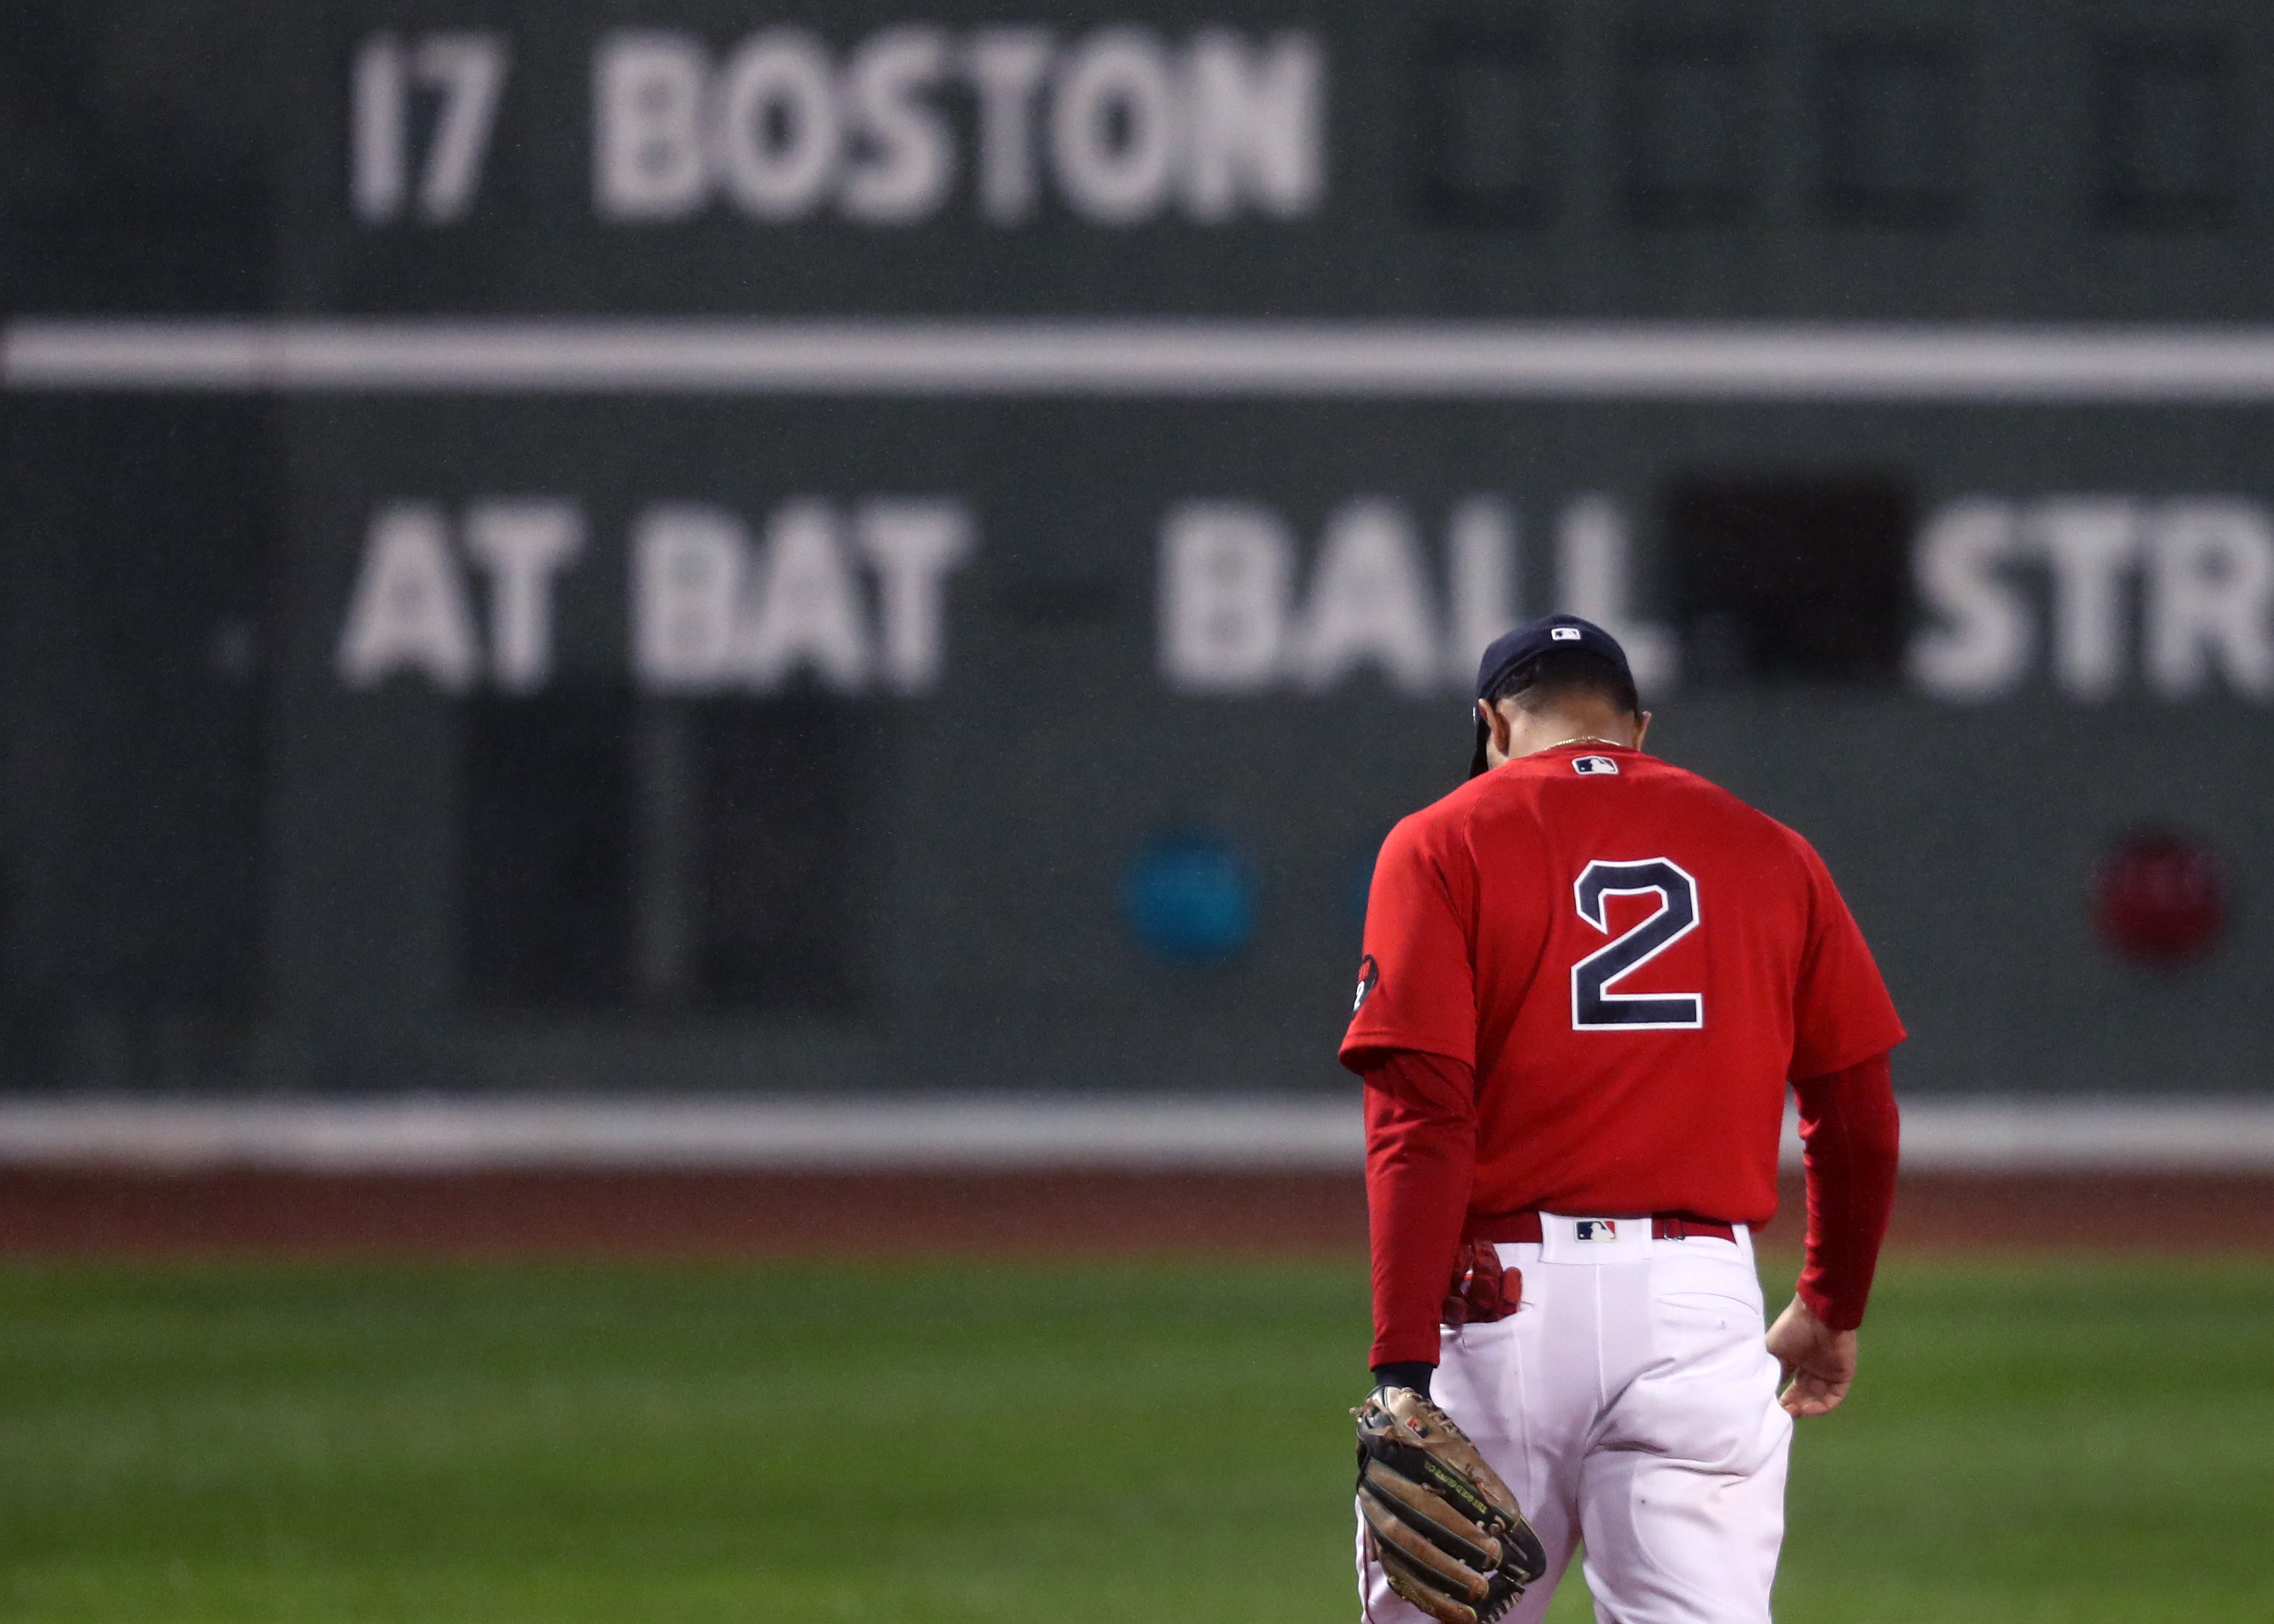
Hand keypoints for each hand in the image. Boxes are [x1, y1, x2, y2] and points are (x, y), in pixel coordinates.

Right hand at [1765, 1295, 1856, 1416]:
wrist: (1816, 1315)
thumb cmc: (1791, 1327)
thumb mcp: (1772, 1348)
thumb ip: (1769, 1368)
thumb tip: (1759, 1388)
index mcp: (1796, 1360)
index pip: (1788, 1385)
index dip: (1780, 1398)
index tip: (1770, 1407)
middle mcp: (1812, 1368)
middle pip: (1803, 1395)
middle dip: (1791, 1406)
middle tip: (1781, 1413)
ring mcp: (1828, 1373)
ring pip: (1817, 1399)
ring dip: (1804, 1409)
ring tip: (1792, 1412)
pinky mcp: (1842, 1376)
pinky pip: (1833, 1398)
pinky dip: (1820, 1407)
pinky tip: (1806, 1408)